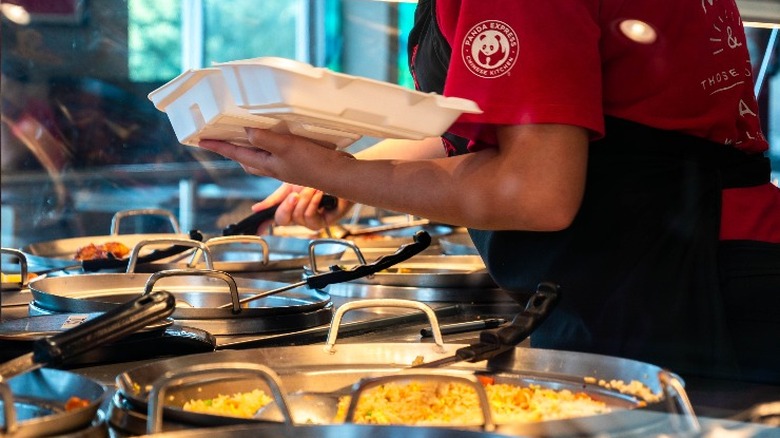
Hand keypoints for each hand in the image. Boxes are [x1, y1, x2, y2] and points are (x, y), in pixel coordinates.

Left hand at [199, 128, 352, 185]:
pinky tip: (277, 135)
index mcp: (267, 164)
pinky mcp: (298, 161)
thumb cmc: (313, 164)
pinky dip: (271, 144)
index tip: (201, 140)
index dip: (218, 146)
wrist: (339, 175)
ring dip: (251, 147)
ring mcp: (286, 165)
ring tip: (244, 134)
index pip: (236, 153)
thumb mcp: (286, 147)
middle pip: (246, 158)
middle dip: (232, 149)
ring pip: (261, 157)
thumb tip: (246, 131)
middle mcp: (274, 166)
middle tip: (220, 138)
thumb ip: (265, 139)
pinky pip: (277, 152)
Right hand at [253, 183, 353, 231]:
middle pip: (282, 220)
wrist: (338, 171)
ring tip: (313, 188)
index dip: (264, 226)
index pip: (274, 219)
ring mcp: (312, 220)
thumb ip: (273, 199)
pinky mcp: (326, 222)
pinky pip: (311, 219)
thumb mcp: (290, 185)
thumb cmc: (317, 177)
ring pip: (297, 218)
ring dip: (304, 200)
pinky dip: (313, 204)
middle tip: (294, 194)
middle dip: (286, 205)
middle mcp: (299, 216)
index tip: (256, 231)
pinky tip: (319, 194)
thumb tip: (256, 209)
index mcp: (290, 207)